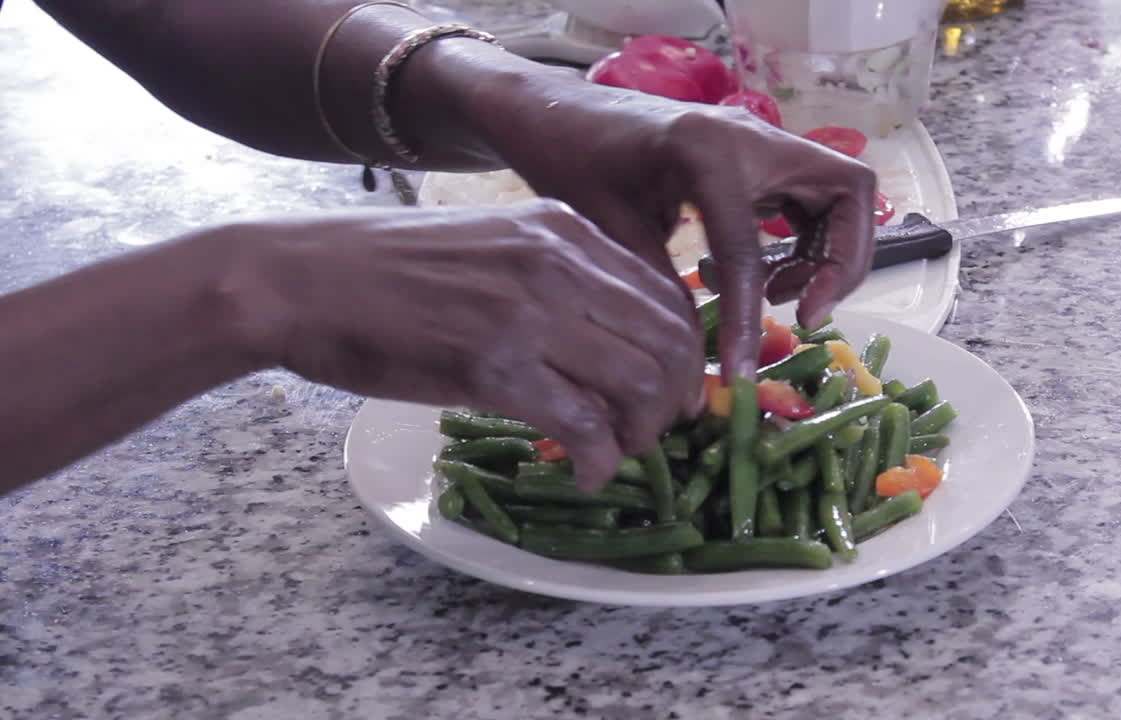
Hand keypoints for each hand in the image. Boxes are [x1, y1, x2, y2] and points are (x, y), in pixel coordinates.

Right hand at [234, 200, 702, 489]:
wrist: (298, 279)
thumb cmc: (383, 271)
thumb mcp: (490, 249)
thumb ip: (556, 282)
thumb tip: (608, 343)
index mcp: (563, 230)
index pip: (665, 297)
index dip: (685, 357)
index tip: (675, 394)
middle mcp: (558, 262)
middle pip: (667, 342)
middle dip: (676, 401)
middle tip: (654, 434)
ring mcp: (528, 311)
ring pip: (640, 382)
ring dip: (643, 433)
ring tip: (616, 452)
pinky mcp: (492, 365)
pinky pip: (583, 423)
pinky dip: (598, 458)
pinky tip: (584, 471)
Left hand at [476, 78, 877, 378]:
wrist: (556, 115)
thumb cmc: (572, 164)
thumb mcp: (609, 235)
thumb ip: (659, 293)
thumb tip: (694, 366)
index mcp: (707, 152)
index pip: (749, 250)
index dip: (749, 320)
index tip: (743, 371)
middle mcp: (749, 136)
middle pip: (848, 192)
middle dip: (840, 261)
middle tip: (804, 313)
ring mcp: (759, 142)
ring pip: (838, 195)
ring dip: (825, 252)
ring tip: (776, 294)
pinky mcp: (757, 157)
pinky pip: (809, 199)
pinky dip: (802, 242)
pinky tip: (756, 274)